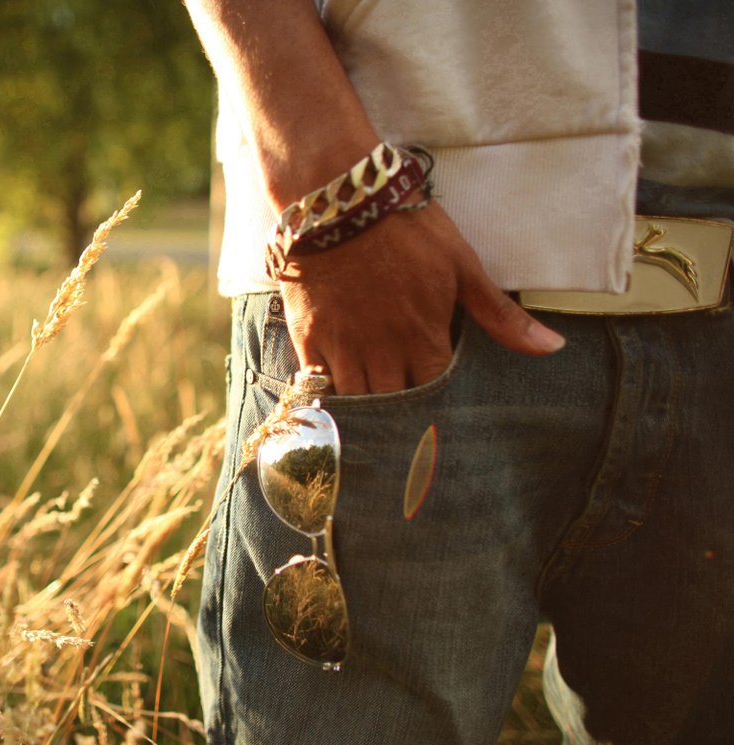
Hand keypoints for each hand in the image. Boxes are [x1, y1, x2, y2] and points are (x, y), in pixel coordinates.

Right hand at [279, 202, 564, 394]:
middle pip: (394, 408)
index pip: (437, 396)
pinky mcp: (308, 337)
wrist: (339, 200)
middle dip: (404, 420)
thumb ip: (499, 315)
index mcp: (424, 338)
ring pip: (356, 403)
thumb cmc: (405, 227)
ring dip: (367, 413)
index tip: (445, 417)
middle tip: (411, 427)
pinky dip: (326, 397)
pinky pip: (316, 385)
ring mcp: (342, 347)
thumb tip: (552, 348)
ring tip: (377, 419)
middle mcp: (382, 352)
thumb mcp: (461, 265)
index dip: (441, 409)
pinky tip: (336, 400)